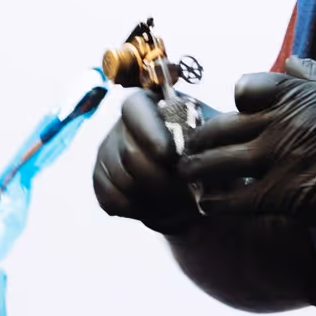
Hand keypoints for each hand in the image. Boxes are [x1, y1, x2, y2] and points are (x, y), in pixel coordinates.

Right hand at [92, 87, 196, 235]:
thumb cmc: (209, 153)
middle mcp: (122, 124)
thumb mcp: (213, 140)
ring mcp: (107, 152)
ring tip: (183, 207)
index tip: (169, 156)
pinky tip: (162, 211)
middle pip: (129, 153)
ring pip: (122, 181)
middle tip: (188, 195)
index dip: (150, 134)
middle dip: (160, 180)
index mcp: (150, 103)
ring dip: (155, 200)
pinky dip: (140, 211)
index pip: (135, 109)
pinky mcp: (101, 179)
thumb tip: (199, 147)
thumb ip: (205, 139)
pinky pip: (112, 201)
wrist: (199, 181)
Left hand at [179, 57, 315, 247]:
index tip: (234, 116)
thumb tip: (291, 61)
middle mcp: (284, 122)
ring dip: (198, 169)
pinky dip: (215, 202)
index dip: (236, 103)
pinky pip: (234, 198)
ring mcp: (280, 158)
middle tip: (189, 148)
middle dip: (201, 138)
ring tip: (187, 175)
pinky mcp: (283, 196)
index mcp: (301, 93)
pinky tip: (208, 204)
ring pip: (218, 162)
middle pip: (222, 125)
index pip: (244, 89)